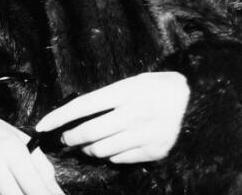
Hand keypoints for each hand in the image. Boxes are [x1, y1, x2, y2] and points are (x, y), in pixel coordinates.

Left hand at [35, 71, 189, 163]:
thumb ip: (109, 96)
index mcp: (129, 91)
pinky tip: (116, 146)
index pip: (83, 106)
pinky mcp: (154, 150)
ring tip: (90, 143)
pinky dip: (111, 155)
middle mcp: (136, 113)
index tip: (42, 126)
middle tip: (69, 137)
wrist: (199, 101)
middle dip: (72, 137)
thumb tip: (76, 116)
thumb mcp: (136, 82)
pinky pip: (119, 159)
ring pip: (101, 150)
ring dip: (89, 149)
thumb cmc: (161, 88)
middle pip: (88, 133)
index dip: (58, 117)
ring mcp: (146, 134)